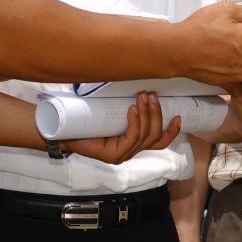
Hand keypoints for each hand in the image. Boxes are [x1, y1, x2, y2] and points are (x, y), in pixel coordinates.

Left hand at [62, 92, 179, 162]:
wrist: (64, 133)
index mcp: (133, 144)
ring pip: (145, 136)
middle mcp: (130, 151)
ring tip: (142, 97)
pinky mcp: (113, 155)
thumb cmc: (87, 122)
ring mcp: (122, 155)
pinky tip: (132, 110)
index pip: (159, 142)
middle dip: (156, 113)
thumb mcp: (111, 112)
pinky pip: (131, 138)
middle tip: (151, 94)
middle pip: (155, 136)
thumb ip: (125, 106)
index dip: (171, 131)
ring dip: (147, 114)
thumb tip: (139, 85)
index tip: (178, 115)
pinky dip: (135, 123)